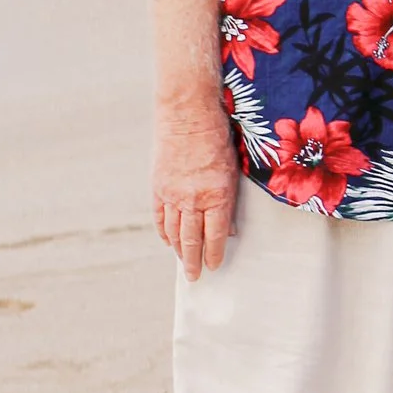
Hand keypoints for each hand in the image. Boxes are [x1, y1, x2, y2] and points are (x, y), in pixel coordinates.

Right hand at [153, 95, 239, 277]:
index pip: (216, 235)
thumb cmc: (219, 139)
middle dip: (194, 261)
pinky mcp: (158, 186)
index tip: (215, 266)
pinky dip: (164, 231)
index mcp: (217, 195)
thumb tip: (229, 229)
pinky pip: (160, 216)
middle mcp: (193, 199)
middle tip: (195, 278)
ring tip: (183, 263)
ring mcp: (172, 194)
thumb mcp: (234, 170)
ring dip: (178, 250)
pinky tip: (168, 241)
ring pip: (174, 231)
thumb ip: (231, 201)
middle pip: (192, 239)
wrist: (188, 115)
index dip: (215, 253)